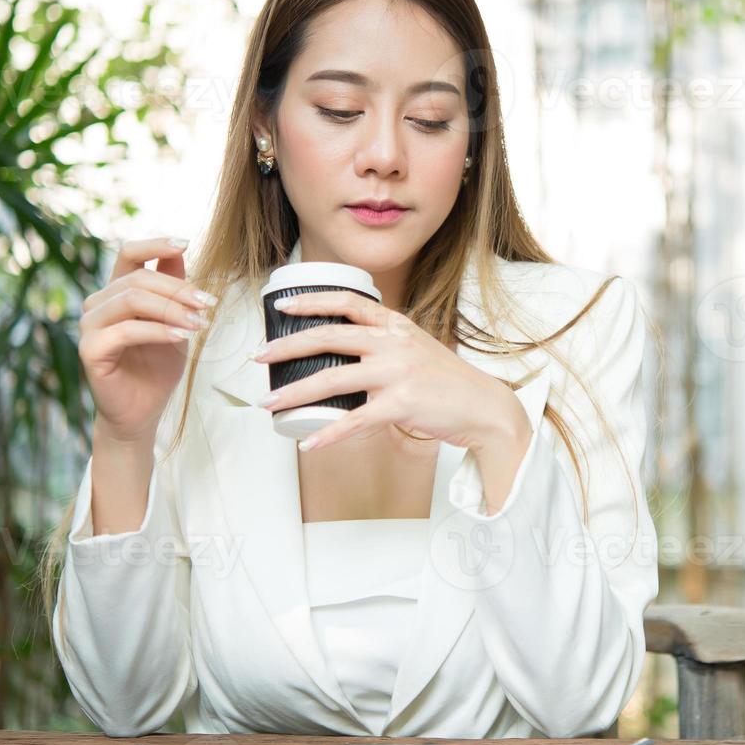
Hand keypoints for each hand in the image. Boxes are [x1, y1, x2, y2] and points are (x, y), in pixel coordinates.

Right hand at [77, 236, 218, 444]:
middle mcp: (98, 304)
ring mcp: (90, 326)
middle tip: (209, 304)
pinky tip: (182, 336)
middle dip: (179, 290)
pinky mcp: (90, 349)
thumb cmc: (157, 367)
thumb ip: (173, 288)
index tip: (185, 242)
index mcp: (116, 292)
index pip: (129, 254)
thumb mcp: (175, 322)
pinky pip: (126, 330)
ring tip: (200, 323)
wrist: (143, 411)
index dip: (155, 244)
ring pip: (132, 300)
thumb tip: (181, 250)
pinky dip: (158, 331)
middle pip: (139, 279)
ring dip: (172, 309)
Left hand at [251, 288, 526, 452]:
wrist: (485, 408)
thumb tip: (350, 357)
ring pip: (332, 380)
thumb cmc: (450, 384)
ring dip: (294, 393)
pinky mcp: (401, 404)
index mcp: (396, 326)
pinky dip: (328, 434)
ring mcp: (397, 373)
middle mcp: (393, 343)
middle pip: (328, 337)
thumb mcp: (418, 350)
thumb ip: (386, 346)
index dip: (312, 301)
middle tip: (259, 357)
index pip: (348, 303)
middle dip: (286, 346)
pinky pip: (355, 421)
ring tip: (270, 404)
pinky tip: (310, 443)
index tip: (284, 306)